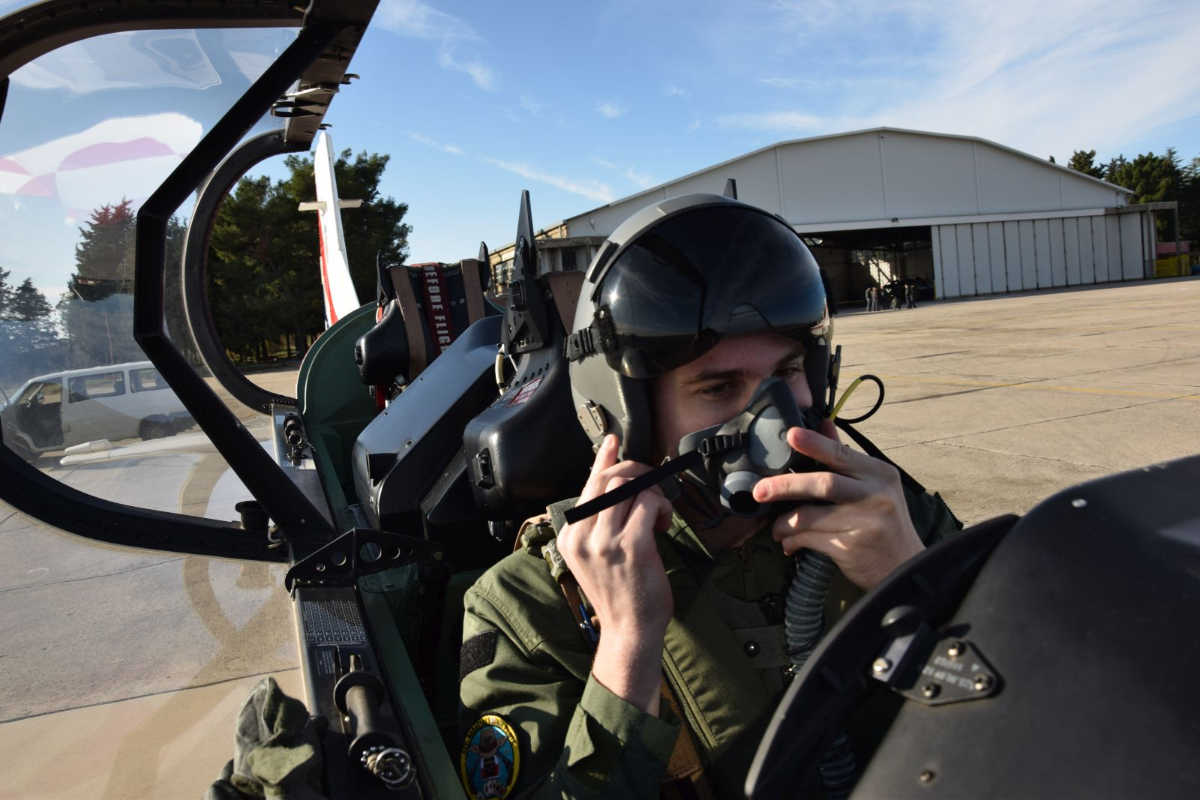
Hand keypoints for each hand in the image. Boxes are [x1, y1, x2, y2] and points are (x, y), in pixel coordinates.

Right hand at [556, 434, 674, 712]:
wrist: (629, 631)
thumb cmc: (619, 593)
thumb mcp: (595, 556)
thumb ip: (600, 522)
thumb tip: (616, 484)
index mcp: (570, 535)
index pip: (587, 486)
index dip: (602, 460)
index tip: (612, 441)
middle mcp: (582, 535)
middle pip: (610, 481)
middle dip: (637, 473)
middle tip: (654, 482)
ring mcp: (605, 541)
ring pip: (631, 489)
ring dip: (653, 492)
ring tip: (660, 513)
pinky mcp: (632, 546)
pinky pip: (650, 504)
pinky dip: (662, 506)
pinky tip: (665, 523)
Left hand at [752, 420, 924, 590]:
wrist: (904, 566)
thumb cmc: (884, 522)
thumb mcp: (874, 486)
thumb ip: (846, 458)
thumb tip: (824, 425)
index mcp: (879, 474)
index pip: (841, 454)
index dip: (815, 443)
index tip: (792, 435)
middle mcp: (875, 495)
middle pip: (823, 483)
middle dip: (786, 485)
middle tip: (760, 490)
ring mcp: (865, 522)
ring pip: (810, 516)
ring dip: (785, 522)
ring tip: (776, 528)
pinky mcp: (852, 547)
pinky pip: (811, 539)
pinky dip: (794, 540)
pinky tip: (790, 543)